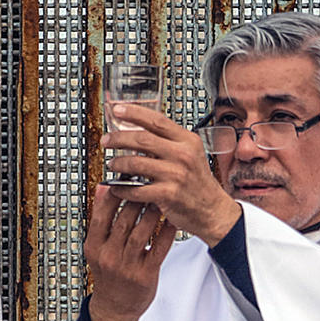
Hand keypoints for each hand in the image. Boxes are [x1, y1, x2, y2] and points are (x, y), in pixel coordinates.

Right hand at [84, 180, 178, 320]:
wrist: (114, 309)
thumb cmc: (108, 275)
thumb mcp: (96, 248)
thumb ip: (100, 220)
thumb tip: (104, 188)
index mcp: (94, 247)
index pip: (101, 215)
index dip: (114, 194)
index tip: (125, 177)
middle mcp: (109, 256)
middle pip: (124, 220)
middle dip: (137, 199)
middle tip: (149, 181)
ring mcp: (127, 267)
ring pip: (141, 232)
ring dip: (153, 212)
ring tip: (161, 197)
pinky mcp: (145, 275)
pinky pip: (158, 249)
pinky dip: (166, 232)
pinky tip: (172, 220)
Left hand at [102, 104, 241, 243]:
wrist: (213, 210)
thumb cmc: (198, 183)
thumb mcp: (191, 155)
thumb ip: (170, 143)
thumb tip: (141, 132)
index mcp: (187, 141)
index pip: (157, 120)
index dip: (134, 113)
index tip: (117, 110)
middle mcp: (183, 155)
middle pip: (142, 139)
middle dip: (118, 138)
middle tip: (106, 140)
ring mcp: (176, 175)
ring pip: (136, 163)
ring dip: (118, 164)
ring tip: (111, 165)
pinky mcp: (168, 195)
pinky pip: (137, 190)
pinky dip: (122, 189)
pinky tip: (116, 189)